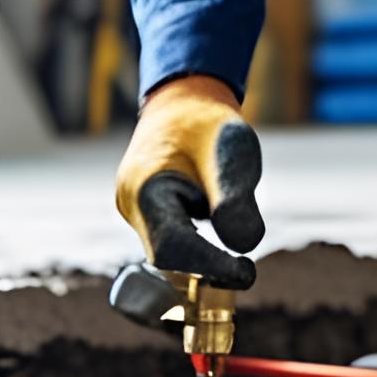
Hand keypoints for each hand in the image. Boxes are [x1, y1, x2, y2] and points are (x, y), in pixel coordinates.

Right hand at [114, 75, 264, 288]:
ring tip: (236, 243)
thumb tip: (243, 245)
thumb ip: (236, 199)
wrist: (184, 103)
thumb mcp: (233, 152)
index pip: (172, 246)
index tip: (245, 272)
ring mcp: (133, 211)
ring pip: (168, 253)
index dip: (209, 265)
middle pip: (166, 256)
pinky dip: (196, 249)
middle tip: (246, 271)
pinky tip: (221, 236)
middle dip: (206, 267)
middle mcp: (130, 203)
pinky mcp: (144, 216)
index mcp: (144, 186)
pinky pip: (168, 243)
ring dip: (202, 259)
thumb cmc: (209, 125)